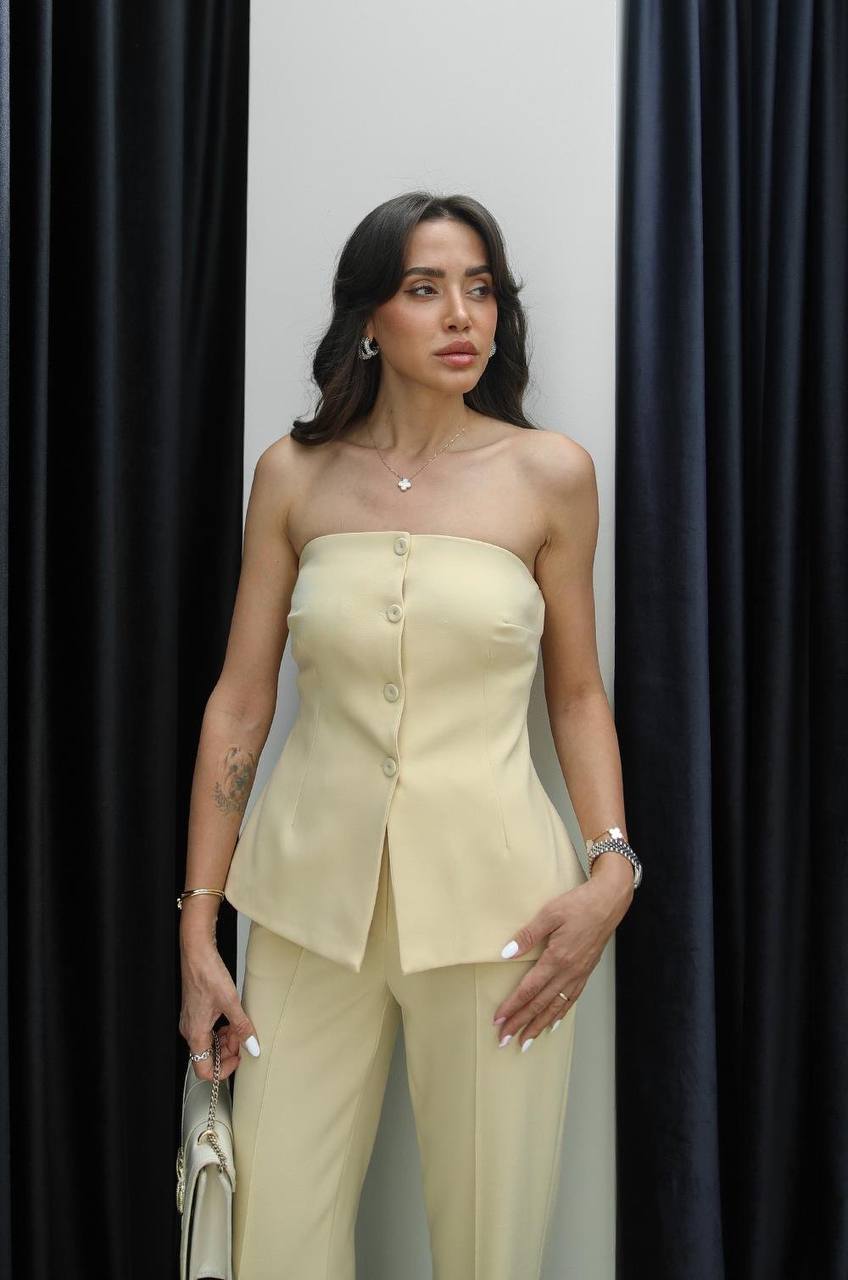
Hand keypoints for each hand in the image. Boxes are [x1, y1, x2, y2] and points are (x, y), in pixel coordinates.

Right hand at [179, 945, 260, 1080]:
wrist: (197, 953)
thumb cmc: (208, 974)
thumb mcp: (231, 1002)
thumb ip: (242, 1027)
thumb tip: (252, 1047)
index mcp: (195, 1033)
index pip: (204, 1070)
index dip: (223, 1070)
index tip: (239, 1057)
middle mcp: (190, 1031)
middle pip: (208, 1057)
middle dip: (228, 1051)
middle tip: (242, 1036)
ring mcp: (192, 1022)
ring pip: (210, 1043)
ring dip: (226, 1039)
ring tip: (239, 1024)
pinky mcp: (196, 1013)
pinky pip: (208, 1031)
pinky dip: (221, 1029)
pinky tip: (232, 1017)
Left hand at [491, 879, 621, 1050]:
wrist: (609, 902)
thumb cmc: (579, 904)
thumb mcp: (549, 913)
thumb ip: (528, 935)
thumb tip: (507, 953)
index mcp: (557, 958)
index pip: (529, 989)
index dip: (513, 1006)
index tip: (499, 1020)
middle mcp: (569, 971)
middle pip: (540, 1004)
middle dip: (521, 1023)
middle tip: (505, 1040)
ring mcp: (579, 974)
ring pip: (556, 1007)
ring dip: (539, 1025)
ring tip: (527, 1041)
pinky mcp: (586, 971)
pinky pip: (571, 999)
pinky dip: (560, 1014)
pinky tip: (553, 1023)